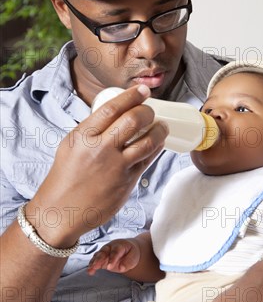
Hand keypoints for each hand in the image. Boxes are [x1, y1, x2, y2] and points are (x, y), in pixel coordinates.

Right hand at [26, 85, 167, 247]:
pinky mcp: (127, 182)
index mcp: (83, 136)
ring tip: (162, 127)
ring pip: (148, 141)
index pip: (112, 108)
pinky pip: (148, 160)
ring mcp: (116, 167)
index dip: (131, 96)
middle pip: (133, 120)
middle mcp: (100, 149)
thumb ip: (92, 131)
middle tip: (151, 111)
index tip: (142, 90)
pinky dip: (156, 149)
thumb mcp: (71, 146)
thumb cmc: (65, 177)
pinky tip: (158, 144)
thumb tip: (116, 116)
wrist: (62, 211)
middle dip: (148, 111)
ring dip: (160, 130)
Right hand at [88, 239, 139, 275]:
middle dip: (99, 259)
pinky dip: (92, 265)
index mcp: (119, 245)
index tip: (110, 267)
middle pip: (103, 252)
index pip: (115, 252)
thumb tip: (121, 268)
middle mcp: (110, 247)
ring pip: (97, 256)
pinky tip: (90, 271)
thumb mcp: (134, 256)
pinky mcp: (101, 258)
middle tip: (96, 267)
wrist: (128, 248)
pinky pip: (95, 261)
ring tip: (90, 270)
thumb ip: (128, 262)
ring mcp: (105, 252)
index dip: (112, 259)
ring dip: (93, 263)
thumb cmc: (131, 252)